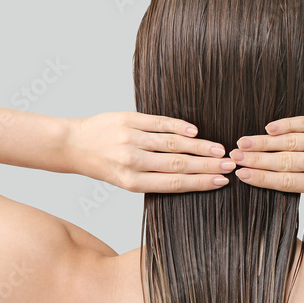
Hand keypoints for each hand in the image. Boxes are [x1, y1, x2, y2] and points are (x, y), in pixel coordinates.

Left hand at [69, 111, 234, 192]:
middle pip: (178, 164)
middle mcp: (132, 162)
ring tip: (219, 150)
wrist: (73, 145)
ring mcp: (130, 139)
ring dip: (199, 146)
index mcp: (132, 182)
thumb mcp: (124, 180)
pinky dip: (179, 127)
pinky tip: (195, 132)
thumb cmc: (103, 165)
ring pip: (172, 143)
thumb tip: (190, 177)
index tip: (221, 181)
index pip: (174, 183)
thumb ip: (153, 178)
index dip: (200, 182)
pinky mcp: (128, 120)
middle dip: (207, 165)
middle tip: (229, 165)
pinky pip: (158, 123)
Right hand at [229, 113, 303, 193]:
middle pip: (287, 161)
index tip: (242, 176)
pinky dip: (285, 125)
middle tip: (234, 157)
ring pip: (293, 141)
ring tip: (243, 143)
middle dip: (257, 160)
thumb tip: (271, 174)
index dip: (263, 179)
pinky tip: (269, 128)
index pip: (290, 182)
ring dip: (264, 142)